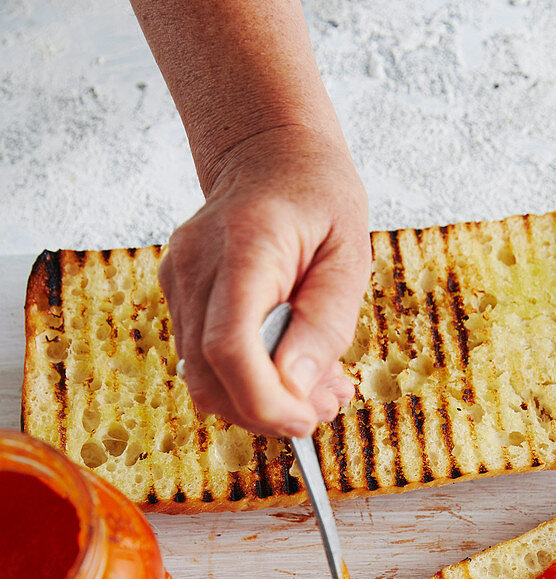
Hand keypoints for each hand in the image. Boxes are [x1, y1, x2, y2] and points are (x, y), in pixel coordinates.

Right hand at [158, 124, 370, 437]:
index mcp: (246, 246)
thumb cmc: (316, 194)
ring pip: (202, 379)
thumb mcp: (349, 253)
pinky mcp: (179, 297)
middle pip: (208, 375)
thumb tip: (295, 387)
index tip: (304, 420)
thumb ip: (325, 322)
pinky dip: (247, 381)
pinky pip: (205, 361)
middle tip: (321, 408)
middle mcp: (197, 266)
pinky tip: (288, 367)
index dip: (264, 400)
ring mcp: (179, 282)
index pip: (229, 344)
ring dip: (259, 402)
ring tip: (315, 388)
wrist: (269, 154)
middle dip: (266, 412)